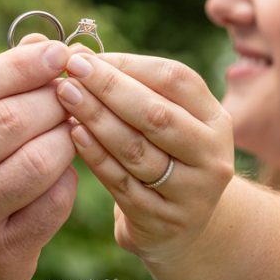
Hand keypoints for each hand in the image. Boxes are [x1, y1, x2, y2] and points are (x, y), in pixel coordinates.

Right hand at [0, 37, 77, 279]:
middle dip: (50, 97)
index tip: (56, 52)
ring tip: (68, 126)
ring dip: (65, 135)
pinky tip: (60, 169)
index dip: (20, 65)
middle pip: (8, 121)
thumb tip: (41, 45)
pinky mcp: (0, 256)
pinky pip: (54, 201)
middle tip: (68, 91)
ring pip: (38, 160)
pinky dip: (67, 176)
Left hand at [56, 52, 232, 265]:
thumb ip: (127, 84)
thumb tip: (77, 52)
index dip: (127, 64)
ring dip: (96, 118)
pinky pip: (122, 183)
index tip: (85, 56)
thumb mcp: (161, 118)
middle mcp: (211, 154)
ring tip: (64, 96)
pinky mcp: (163, 221)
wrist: (182, 226)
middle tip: (71, 70)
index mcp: (214, 117)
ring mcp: (191, 192)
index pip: (174, 79)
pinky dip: (95, 156)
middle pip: (156, 115)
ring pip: (136, 150)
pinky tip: (73, 134)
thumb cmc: (161, 154)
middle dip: (109, 88)